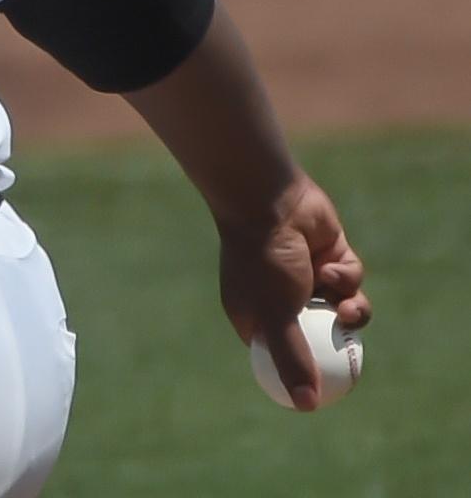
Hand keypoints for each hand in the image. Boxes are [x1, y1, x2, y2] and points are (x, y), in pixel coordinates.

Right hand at [217, 172, 369, 409]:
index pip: (283, 353)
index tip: (330, 386)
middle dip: (337, 340)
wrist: (271, 204)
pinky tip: (331, 266)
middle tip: (352, 352)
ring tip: (347, 308)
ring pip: (342, 308)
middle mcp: (281, 298)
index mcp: (257, 314)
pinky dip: (346, 277)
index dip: (307, 370)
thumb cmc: (263, 261)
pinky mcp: (330, 256)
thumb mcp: (278, 318)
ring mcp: (307, 277)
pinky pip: (349, 279)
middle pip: (319, 333)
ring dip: (349, 309)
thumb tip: (306, 406)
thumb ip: (293, 361)